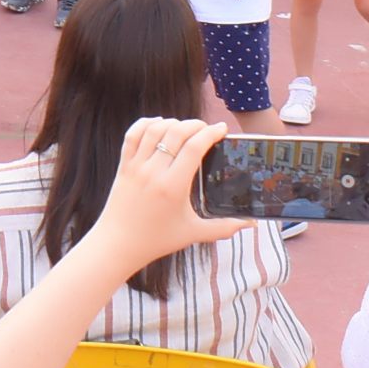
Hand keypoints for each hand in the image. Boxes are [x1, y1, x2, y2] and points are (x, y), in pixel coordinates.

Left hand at [86, 116, 246, 270]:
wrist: (117, 244)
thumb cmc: (156, 240)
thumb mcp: (193, 234)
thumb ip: (224, 228)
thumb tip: (251, 224)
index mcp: (173, 186)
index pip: (194, 147)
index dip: (210, 133)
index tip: (222, 129)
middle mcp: (153, 172)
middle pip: (176, 132)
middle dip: (195, 125)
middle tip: (207, 129)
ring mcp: (136, 166)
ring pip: (154, 130)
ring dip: (173, 123)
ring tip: (186, 128)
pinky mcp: (123, 166)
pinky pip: (132, 135)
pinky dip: (146, 124)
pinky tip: (159, 125)